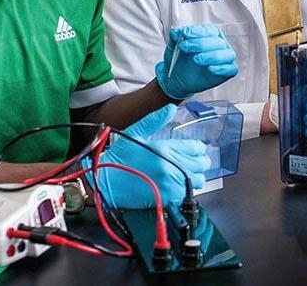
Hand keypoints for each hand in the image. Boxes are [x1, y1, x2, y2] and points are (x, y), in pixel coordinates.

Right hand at [88, 104, 211, 207]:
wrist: (104, 181)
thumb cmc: (118, 158)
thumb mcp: (135, 132)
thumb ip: (155, 120)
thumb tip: (171, 108)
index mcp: (165, 148)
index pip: (196, 147)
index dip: (198, 148)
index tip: (195, 150)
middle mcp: (170, 166)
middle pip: (201, 164)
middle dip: (199, 161)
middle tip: (194, 162)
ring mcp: (170, 183)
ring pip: (199, 180)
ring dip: (196, 176)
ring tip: (188, 174)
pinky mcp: (167, 198)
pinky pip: (188, 194)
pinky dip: (187, 190)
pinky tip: (179, 185)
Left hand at [156, 25, 238, 99]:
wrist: (176, 79)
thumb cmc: (179, 60)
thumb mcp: (173, 47)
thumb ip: (175, 38)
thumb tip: (175, 31)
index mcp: (211, 35)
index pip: (209, 30)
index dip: (197, 31)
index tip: (184, 33)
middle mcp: (221, 44)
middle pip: (218, 42)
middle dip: (200, 44)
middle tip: (185, 47)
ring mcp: (225, 58)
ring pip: (227, 54)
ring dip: (212, 56)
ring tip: (196, 59)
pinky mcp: (227, 72)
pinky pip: (231, 69)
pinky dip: (222, 68)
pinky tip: (210, 69)